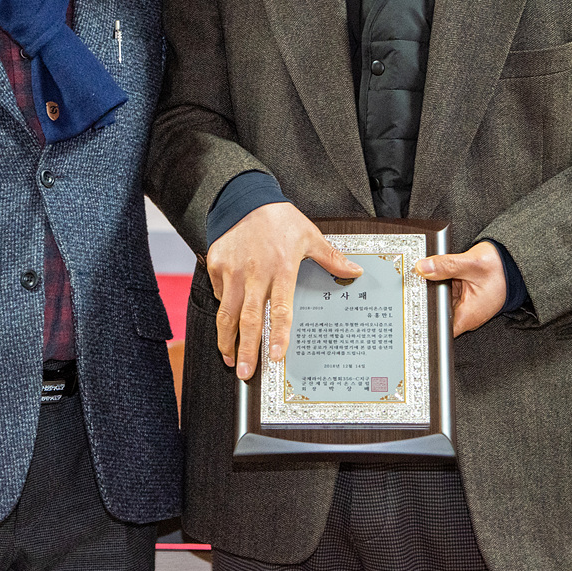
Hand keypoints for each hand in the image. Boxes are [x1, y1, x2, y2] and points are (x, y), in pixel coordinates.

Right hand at [206, 202, 361, 380]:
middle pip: (248, 319)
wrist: (246, 197)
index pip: (279, 308)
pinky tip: (226, 321)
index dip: (277, 334)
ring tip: (230, 358)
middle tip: (246, 373)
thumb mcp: (309, 236)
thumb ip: (330, 258)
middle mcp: (255, 272)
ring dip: (227, 339)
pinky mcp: (216, 264)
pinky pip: (218, 293)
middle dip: (246, 349)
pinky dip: (222, 308)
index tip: (275, 356)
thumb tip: (355, 271)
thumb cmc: (280, 218)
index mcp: (281, 268)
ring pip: (226, 312)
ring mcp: (232, 270)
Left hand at [415, 242, 508, 337]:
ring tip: (423, 276)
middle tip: (412, 284)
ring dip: (431, 291)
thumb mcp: (472, 263)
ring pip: (439, 304)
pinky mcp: (462, 298)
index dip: (424, 323)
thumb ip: (446, 265)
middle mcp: (465, 316)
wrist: (515, 264)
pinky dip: (439, 285)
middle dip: (423, 301)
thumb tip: (423, 268)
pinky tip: (434, 274)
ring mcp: (463, 307)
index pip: (440, 330)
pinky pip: (445, 295)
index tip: (410, 311)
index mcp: (467, 316)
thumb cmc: (501, 269)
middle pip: (436, 314)